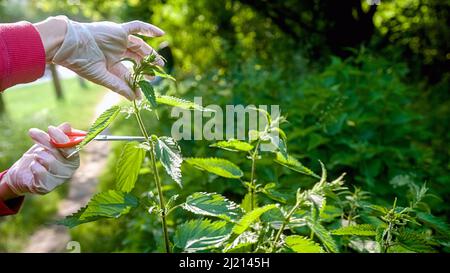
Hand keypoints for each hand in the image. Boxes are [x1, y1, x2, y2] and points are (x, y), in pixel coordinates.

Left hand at [0, 123, 79, 195]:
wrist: (23, 173)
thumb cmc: (39, 156)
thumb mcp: (48, 142)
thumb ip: (58, 135)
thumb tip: (67, 126)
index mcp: (73, 159)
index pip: (72, 148)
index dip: (62, 138)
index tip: (50, 128)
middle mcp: (69, 171)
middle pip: (59, 153)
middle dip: (45, 141)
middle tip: (33, 132)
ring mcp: (58, 181)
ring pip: (49, 161)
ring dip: (39, 154)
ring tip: (36, 155)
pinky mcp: (46, 188)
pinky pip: (40, 172)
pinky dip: (34, 165)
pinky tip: (33, 166)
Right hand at [35, 16, 164, 99]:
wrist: (70, 45)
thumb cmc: (81, 62)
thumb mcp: (102, 77)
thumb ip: (119, 86)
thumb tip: (134, 98)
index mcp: (110, 64)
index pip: (128, 74)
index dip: (136, 83)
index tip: (142, 93)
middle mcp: (116, 52)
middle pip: (136, 59)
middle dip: (147, 68)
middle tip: (155, 76)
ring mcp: (118, 40)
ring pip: (139, 46)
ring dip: (150, 54)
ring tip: (160, 64)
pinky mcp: (119, 30)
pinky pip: (137, 27)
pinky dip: (148, 29)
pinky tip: (161, 34)